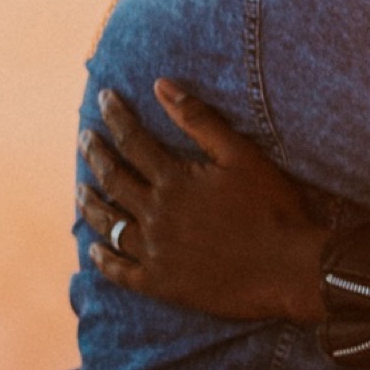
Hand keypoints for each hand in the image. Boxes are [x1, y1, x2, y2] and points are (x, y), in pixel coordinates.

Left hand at [81, 85, 327, 324]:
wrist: (288, 268)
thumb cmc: (272, 208)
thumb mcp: (240, 155)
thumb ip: (199, 120)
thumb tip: (161, 85)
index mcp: (174, 181)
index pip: (132, 141)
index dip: (116, 117)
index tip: (103, 98)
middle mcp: (157, 215)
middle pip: (114, 179)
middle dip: (95, 154)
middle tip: (85, 138)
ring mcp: (156, 252)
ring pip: (109, 225)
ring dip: (91, 204)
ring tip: (81, 190)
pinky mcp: (162, 284)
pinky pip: (121, 272)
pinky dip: (103, 260)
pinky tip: (94, 250)